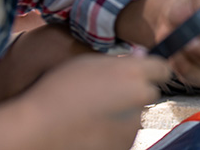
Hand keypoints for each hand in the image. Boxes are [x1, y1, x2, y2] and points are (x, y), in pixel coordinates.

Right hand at [4, 53, 167, 149]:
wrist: (37, 131)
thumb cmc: (56, 94)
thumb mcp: (87, 64)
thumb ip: (118, 62)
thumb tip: (138, 58)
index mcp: (133, 73)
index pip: (162, 69)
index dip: (151, 71)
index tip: (142, 74)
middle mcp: (139, 97)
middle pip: (149, 92)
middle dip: (135, 93)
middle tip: (108, 96)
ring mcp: (133, 125)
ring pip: (136, 115)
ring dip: (123, 114)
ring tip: (92, 115)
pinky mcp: (125, 145)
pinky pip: (125, 135)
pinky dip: (114, 133)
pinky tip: (91, 129)